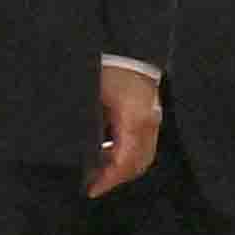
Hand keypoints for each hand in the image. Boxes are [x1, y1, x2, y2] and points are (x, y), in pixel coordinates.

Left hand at [91, 64, 166, 200]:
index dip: (107, 179)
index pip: (124, 161)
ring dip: (122, 167)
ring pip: (143, 155)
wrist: (126, 45)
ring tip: (99, 170)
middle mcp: (148, 122)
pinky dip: (127, 153)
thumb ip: (89, 130)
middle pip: (138, 163)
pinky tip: (109, 152)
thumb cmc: (104, 67)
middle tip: (94, 184)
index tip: (91, 189)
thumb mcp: (90, 99)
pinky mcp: (151, 113)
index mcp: (133, 120)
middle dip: (116, 178)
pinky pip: (144, 143)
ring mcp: (153, 118)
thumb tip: (81, 156)